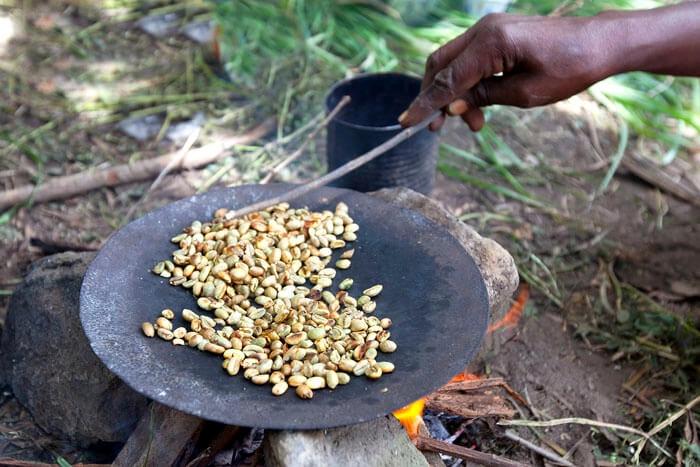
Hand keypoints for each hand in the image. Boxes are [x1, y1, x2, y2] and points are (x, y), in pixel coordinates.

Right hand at [399, 13, 612, 130]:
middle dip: (434, 97)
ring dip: (452, 94)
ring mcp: (489, 29)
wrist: (600, 43)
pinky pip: (468, 59)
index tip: (406, 122)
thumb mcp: (525, 93)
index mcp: (491, 42)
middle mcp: (484, 30)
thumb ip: (483, 97)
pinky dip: (464, 83)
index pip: (448, 78)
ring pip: (451, 62)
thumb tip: (450, 107)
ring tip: (472, 123)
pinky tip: (476, 106)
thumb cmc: (570, 68)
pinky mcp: (497, 34)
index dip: (426, 103)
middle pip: (440, 64)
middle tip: (436, 127)